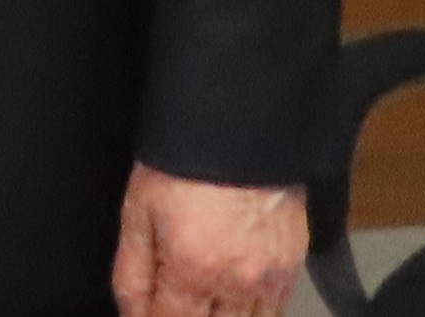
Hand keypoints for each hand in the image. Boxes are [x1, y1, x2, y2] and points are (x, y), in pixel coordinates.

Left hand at [111, 164, 306, 316]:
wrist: (241, 127)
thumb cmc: (186, 160)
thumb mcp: (139, 210)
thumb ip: (132, 271)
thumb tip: (131, 312)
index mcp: (193, 269)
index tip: (146, 313)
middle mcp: (237, 282)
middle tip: (175, 299)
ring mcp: (271, 276)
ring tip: (202, 299)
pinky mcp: (294, 264)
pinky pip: (275, 308)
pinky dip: (253, 311)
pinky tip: (234, 297)